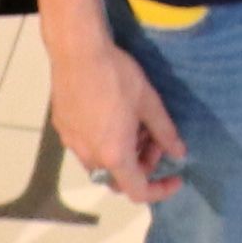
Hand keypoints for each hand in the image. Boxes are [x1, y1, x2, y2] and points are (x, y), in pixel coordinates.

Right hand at [51, 36, 187, 204]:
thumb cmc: (117, 77)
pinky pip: (86, 147)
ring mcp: (72, 143)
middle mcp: (90, 156)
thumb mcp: (148, 102)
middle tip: (154, 137)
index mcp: (114, 155)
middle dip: (142, 165)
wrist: (77, 51)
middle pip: (119, 178)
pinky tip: (110, 114)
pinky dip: (104, 142)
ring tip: (133, 123)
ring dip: (122, 154)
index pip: (138, 192)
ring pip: (101, 163)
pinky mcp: (62, 128)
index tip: (175, 176)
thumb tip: (179, 153)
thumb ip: (165, 133)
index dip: (160, 190)